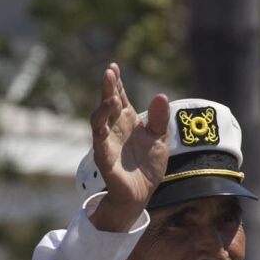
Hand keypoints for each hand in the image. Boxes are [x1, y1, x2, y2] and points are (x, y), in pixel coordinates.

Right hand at [89, 63, 170, 229]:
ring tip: (111, 97)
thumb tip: (161, 95)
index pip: (119, 97)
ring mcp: (107, 144)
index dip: (116, 82)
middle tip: (109, 73)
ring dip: (102, 109)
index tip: (114, 66)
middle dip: (107, 88)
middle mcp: (114, 129)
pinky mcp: (105, 161)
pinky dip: (100, 138)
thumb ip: (160, 119)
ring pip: (98, 122)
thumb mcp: (159, 139)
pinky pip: (99, 148)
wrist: (142, 193)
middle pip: (107, 104)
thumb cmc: (147, 164)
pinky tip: (101, 130)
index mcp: (127, 121)